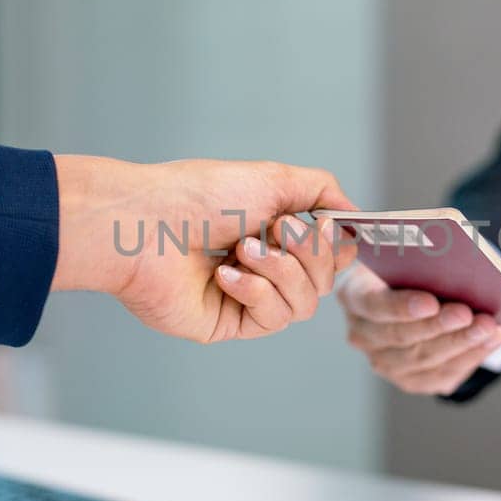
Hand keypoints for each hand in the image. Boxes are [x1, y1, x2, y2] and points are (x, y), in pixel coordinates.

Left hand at [51, 156, 357, 342]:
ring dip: (280, 271)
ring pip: (305, 303)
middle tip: (274, 230)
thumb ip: (321, 189)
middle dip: (306, 253)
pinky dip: (255, 292)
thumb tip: (354, 215)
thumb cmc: (200, 196)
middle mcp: (264, 265)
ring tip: (243, 250)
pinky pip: (272, 319)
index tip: (328, 228)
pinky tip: (224, 276)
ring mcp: (247, 297)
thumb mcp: (273, 178)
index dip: (336, 246)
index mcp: (273, 231)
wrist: (146, 225)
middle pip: (325, 279)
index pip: (329, 253)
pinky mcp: (229, 323)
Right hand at [337, 264, 500, 394]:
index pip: (373, 304)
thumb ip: (419, 260)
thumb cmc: (410, 267)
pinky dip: (470, 358)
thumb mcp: (406, 255)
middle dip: (439, 326)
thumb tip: (455, 264)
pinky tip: (491, 341)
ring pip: (422, 360)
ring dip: (460, 343)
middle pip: (400, 336)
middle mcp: (362, 334)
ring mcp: (383, 362)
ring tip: (488, 327)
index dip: (401, 306)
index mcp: (354, 296)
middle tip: (468, 314)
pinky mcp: (409, 380)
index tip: (431, 302)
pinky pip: (440, 377)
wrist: (411, 293)